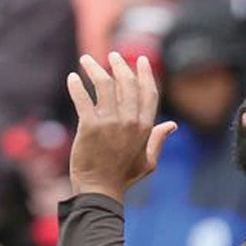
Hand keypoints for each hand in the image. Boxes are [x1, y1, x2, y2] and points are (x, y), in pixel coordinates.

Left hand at [67, 52, 176, 202]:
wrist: (100, 190)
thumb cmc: (124, 176)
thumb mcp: (149, 160)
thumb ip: (158, 139)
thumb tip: (172, 125)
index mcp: (146, 127)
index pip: (148, 92)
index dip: (144, 73)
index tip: (140, 59)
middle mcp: (130, 122)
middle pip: (127, 84)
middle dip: (120, 65)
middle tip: (113, 56)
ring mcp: (110, 123)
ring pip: (104, 85)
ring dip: (95, 69)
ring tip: (87, 60)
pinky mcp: (89, 127)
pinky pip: (83, 99)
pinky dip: (77, 86)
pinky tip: (73, 78)